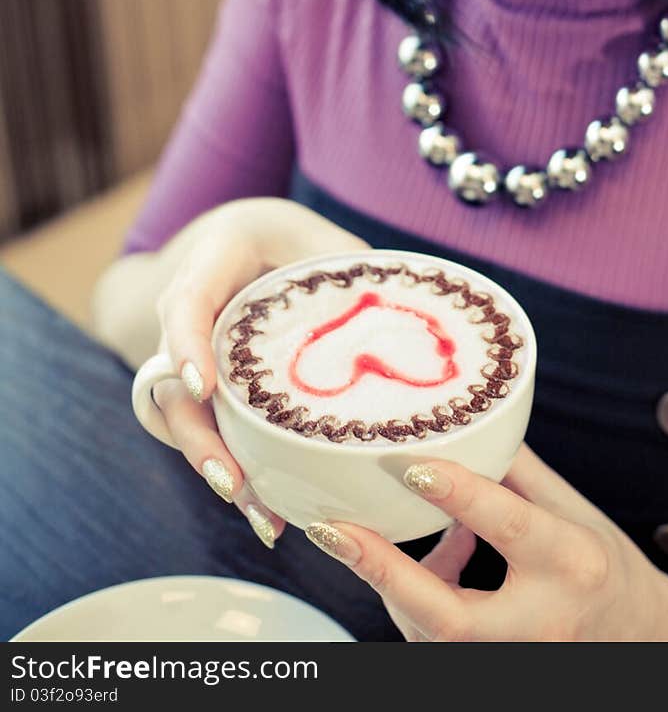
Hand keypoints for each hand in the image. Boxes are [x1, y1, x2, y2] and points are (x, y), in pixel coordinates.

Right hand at [145, 196, 372, 548]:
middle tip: (235, 482)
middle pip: (172, 383)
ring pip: (183, 421)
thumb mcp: (321, 237)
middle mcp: (187, 316)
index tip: (205, 386)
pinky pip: (207, 432)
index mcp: (213, 262)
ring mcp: (189, 358)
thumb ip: (353, 268)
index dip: (187, 344)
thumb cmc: (290, 239)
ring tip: (263, 516)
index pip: (186, 302)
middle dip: (199, 438)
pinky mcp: (205, 392)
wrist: (245, 243)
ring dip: (218, 470)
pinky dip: (234, 471)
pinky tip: (272, 513)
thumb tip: (409, 309)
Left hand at [304, 443, 667, 640]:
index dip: (459, 495)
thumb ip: (514, 467)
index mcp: (571, 561)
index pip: (508, 526)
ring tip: (370, 529)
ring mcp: (517, 660)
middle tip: (332, 529)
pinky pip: (436, 642)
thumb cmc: (603, 565)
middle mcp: (544, 621)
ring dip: (394, 581)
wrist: (643, 639)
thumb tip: (457, 414)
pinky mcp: (492, 673)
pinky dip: (418, 599)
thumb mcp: (572, 508)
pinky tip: (436, 556)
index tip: (413, 466)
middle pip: (451, 617)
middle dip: (385, 573)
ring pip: (432, 634)